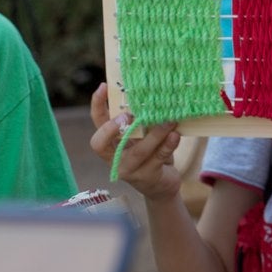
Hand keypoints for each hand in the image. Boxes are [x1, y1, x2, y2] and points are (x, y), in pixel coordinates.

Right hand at [88, 83, 181, 200]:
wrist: (162, 185)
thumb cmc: (151, 154)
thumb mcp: (143, 136)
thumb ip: (142, 122)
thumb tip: (153, 96)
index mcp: (110, 143)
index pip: (96, 123)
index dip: (97, 105)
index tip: (104, 87)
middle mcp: (113, 157)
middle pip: (100, 144)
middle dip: (112, 129)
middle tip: (130, 114)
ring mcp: (128, 169)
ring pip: (138, 151)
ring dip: (155, 134)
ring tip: (169, 120)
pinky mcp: (147, 176)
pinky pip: (158, 158)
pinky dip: (168, 145)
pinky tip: (175, 135)